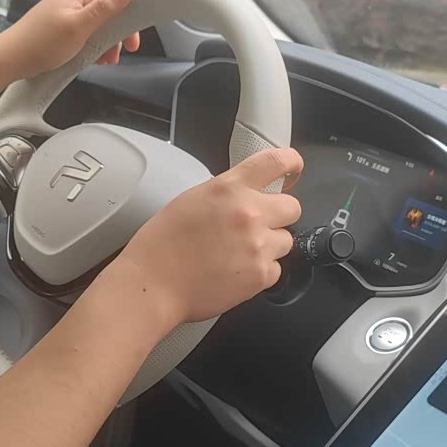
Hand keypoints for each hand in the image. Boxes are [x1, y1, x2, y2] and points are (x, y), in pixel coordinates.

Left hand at [0, 0, 139, 81]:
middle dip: (119, 29)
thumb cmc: (38, 44)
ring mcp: (66, 11)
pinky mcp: (61, 25)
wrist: (10, 59)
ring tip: (103, 57)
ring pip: (98, 20)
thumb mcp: (78, 27)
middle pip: (109, 6)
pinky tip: (89, 56)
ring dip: (106, 40)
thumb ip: (103, 9)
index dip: (131, 8)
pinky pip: (86, 29)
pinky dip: (92, 43)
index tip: (133, 31)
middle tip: (120, 50)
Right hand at [118, 146, 302, 329]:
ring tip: (240, 253)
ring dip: (270, 245)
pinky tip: (236, 272)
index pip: (276, 162)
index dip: (291, 162)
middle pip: (292, 207)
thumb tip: (245, 196)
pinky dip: (261, 272)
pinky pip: (276, 269)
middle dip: (279, 216)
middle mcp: (249, 213)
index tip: (294, 167)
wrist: (153, 284)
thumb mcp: (191, 200)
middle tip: (259, 226)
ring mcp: (258, 245)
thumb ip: (225, 194)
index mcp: (229, 188)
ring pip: (286, 240)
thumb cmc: (161, 245)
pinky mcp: (261, 275)